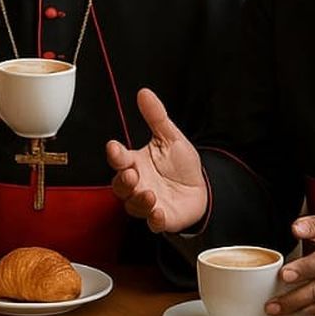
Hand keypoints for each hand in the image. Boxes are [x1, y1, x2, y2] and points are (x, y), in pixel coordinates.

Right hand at [106, 89, 207, 232]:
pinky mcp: (161, 218)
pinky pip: (153, 223)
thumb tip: (144, 92)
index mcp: (135, 163)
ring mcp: (147, 202)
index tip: (114, 147)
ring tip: (149, 194)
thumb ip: (156, 117)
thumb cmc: (179, 164)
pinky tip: (158, 212)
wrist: (200, 188)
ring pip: (133, 205)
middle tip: (132, 174)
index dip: (115, 154)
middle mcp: (137, 184)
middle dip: (124, 181)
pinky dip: (154, 219)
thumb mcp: (170, 137)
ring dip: (139, 200)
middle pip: (120, 185)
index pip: (119, 159)